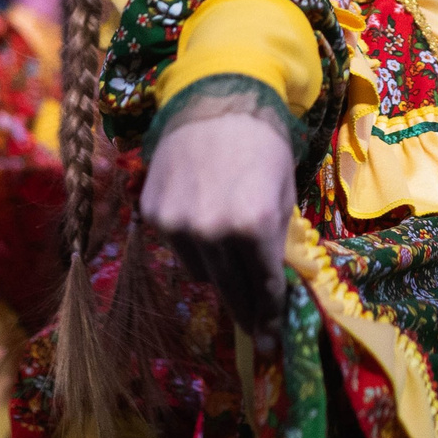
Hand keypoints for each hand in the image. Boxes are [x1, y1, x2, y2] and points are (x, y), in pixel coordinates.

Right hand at [140, 107, 294, 330]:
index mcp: (254, 225)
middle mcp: (213, 231)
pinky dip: (194, 247)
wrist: (214, 96)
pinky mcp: (154, 214)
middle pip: (232, 289)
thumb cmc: (262, 142)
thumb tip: (272, 287)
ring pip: (202, 273)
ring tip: (232, 257)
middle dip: (248, 313)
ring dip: (220, 273)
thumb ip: (276, 241)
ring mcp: (178, 225)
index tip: (275, 341)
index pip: (265, 285)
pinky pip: (179, 249)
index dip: (272, 314)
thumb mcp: (283, 193)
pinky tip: (205, 227)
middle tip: (260, 335)